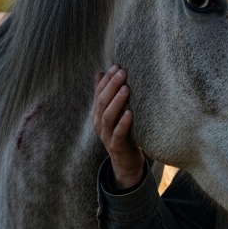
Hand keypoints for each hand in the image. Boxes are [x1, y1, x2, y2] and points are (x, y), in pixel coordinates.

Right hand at [92, 66, 145, 189]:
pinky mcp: (116, 146)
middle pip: (102, 102)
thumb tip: (101, 72)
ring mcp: (106, 135)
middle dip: (111, 86)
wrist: (126, 162)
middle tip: (122, 72)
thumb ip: (107, 95)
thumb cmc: (123, 133)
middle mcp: (99, 123)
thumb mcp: (114, 112)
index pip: (99, 93)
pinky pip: (118, 134)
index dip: (106, 79)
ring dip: (116, 102)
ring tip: (126, 88)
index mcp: (97, 113)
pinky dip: (123, 123)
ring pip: (107, 117)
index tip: (117, 66)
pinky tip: (130, 113)